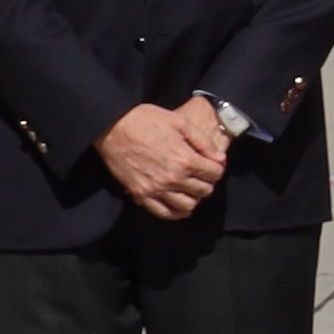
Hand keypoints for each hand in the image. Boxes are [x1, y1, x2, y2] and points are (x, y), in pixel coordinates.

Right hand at [97, 98, 227, 221]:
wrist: (113, 126)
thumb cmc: (147, 120)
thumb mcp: (181, 123)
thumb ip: (203, 142)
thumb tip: (220, 159)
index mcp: (185, 160)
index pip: (214, 174)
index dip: (217, 169)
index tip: (213, 165)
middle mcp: (172, 179)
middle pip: (203, 191)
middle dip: (208, 183)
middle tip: (203, 175)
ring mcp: (155, 189)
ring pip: (186, 206)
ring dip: (193, 198)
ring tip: (191, 189)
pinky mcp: (140, 194)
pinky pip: (162, 212)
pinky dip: (175, 213)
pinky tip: (179, 206)